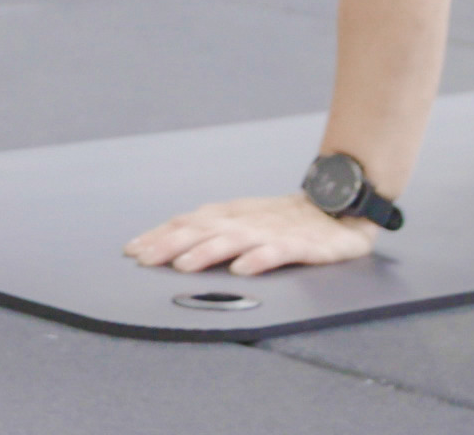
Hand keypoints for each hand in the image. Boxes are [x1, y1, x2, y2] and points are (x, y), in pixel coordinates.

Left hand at [125, 193, 380, 275]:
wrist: (341, 205)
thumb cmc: (287, 218)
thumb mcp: (245, 221)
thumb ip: (212, 231)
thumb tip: (169, 247)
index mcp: (231, 215)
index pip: (189, 222)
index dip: (160, 235)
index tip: (133, 251)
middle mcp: (247, 220)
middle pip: (204, 230)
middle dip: (171, 244)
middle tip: (145, 259)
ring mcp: (274, 231)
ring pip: (235, 239)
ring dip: (207, 251)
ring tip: (184, 265)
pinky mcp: (303, 244)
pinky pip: (279, 251)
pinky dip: (260, 258)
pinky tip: (243, 268)